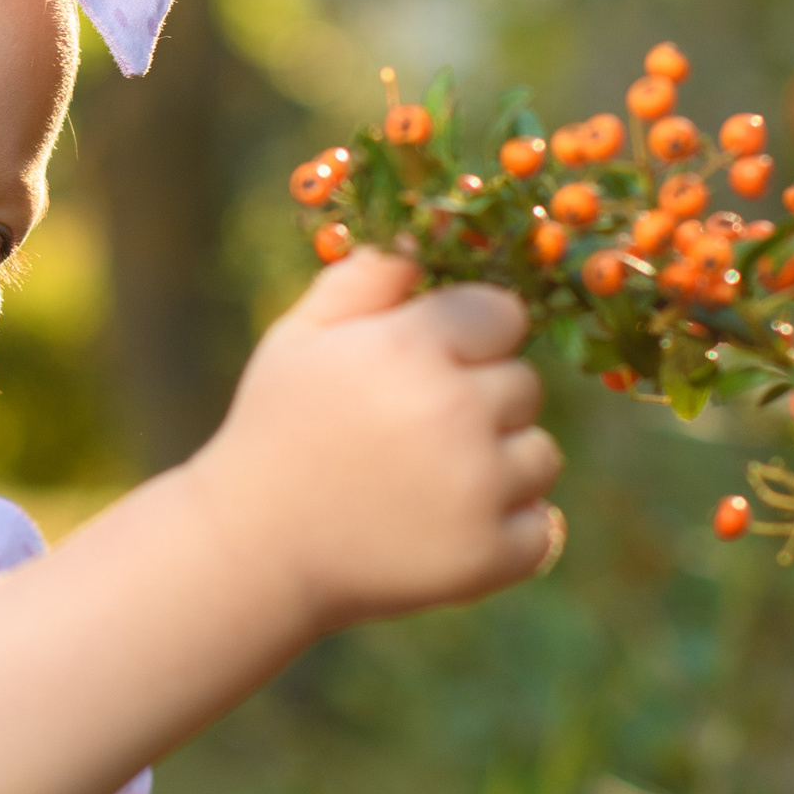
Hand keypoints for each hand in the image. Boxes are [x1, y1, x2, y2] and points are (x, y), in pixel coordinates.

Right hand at [182, 248, 561, 631]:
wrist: (252, 549)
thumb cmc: (277, 431)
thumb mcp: (300, 337)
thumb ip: (366, 279)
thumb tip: (425, 238)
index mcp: (410, 347)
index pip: (503, 314)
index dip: (470, 337)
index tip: (430, 366)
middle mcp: (454, 411)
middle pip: (526, 384)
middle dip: (482, 401)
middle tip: (414, 432)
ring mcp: (477, 488)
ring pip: (540, 455)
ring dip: (499, 465)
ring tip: (425, 482)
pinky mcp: (488, 555)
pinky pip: (542, 526)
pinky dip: (505, 529)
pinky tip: (443, 526)